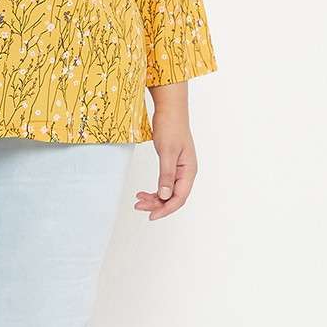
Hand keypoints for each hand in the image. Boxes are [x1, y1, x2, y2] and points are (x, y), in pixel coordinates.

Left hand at [134, 85, 197, 219]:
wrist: (170, 109)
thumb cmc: (171, 127)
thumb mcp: (167, 152)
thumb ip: (166, 175)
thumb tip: (164, 195)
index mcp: (188, 171)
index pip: (179, 198)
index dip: (165, 209)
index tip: (151, 216)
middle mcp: (186, 172)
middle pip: (173, 197)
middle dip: (156, 204)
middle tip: (138, 206)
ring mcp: (179, 169)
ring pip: (167, 192)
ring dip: (154, 198)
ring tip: (138, 200)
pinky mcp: (172, 165)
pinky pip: (164, 183)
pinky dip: (154, 189)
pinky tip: (143, 192)